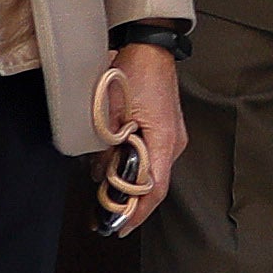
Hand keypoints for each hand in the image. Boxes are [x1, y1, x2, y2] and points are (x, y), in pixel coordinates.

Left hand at [92, 42, 185, 229]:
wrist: (150, 46)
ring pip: (150, 170)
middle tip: (104, 214)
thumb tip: (101, 172)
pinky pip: (149, 156)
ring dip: (127, 181)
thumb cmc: (135, 72)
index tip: (120, 227)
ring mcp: (170, 136)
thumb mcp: (112, 110)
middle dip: (129, 201)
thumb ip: (108, 145)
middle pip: (153, 184)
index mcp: (163, 140)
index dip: (137, 211)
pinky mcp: (163, 129)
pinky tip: (112, 164)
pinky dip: (131, 165)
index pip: (154, 188)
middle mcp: (172, 142)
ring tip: (103, 187)